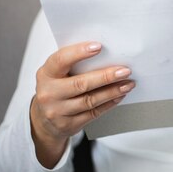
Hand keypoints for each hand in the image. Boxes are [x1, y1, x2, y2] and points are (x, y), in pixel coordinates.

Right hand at [30, 41, 134, 167]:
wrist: (44, 120)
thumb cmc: (56, 88)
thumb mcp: (57, 74)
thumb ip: (74, 64)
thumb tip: (106, 53)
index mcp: (45, 74)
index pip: (61, 60)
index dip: (79, 52)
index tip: (99, 46)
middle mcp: (48, 93)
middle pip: (80, 83)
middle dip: (106, 76)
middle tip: (125, 70)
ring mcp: (57, 111)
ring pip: (90, 100)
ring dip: (112, 91)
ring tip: (128, 83)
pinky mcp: (68, 124)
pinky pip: (93, 113)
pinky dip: (109, 103)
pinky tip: (120, 95)